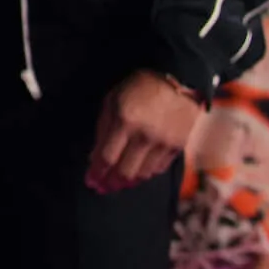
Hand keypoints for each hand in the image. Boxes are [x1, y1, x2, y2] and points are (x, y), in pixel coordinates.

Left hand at [85, 71, 202, 194]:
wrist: (178, 80)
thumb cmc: (138, 87)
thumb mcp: (112, 100)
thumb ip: (103, 129)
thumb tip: (95, 157)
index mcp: (125, 121)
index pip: (107, 157)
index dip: (97, 173)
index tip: (90, 182)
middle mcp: (145, 136)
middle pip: (125, 172)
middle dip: (110, 184)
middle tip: (102, 188)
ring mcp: (164, 143)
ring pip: (143, 174)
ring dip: (127, 183)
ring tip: (117, 184)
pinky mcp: (178, 147)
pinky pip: (159, 169)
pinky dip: (145, 175)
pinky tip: (136, 176)